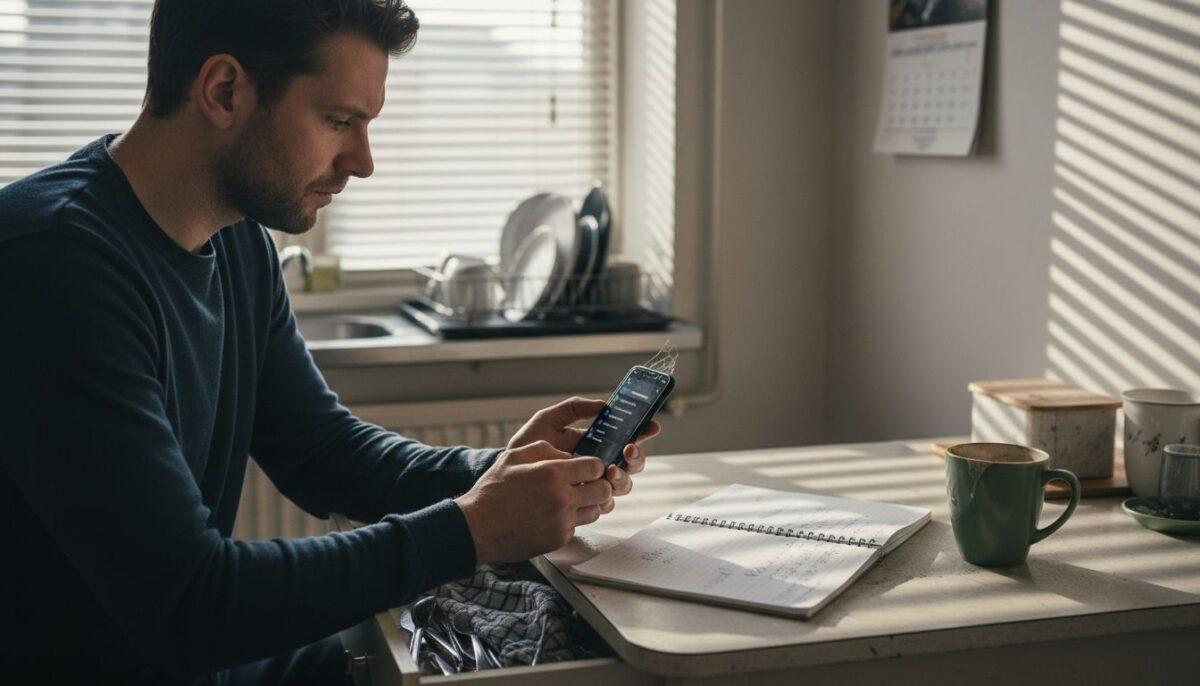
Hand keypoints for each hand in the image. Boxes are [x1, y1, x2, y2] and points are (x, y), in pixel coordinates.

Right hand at [454, 441, 611, 563]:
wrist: (477, 529)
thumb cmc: (494, 491)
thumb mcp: (514, 456)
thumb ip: (546, 450)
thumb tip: (569, 456)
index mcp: (552, 472)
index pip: (596, 466)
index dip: (594, 466)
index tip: (586, 469)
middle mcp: (561, 497)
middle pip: (603, 490)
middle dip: (598, 485)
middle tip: (586, 485)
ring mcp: (561, 521)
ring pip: (596, 510)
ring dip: (588, 504)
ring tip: (569, 501)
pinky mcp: (559, 539)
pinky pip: (578, 527)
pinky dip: (570, 521)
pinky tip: (551, 517)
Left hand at [507, 396, 660, 507]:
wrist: (507, 478)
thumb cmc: (526, 449)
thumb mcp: (547, 421)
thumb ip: (573, 408)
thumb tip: (603, 404)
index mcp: (595, 442)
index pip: (626, 436)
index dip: (643, 431)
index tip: (650, 426)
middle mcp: (599, 464)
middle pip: (632, 462)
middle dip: (636, 456)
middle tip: (627, 451)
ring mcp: (593, 485)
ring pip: (624, 483)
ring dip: (623, 476)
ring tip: (611, 471)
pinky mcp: (585, 503)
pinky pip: (606, 503)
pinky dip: (607, 497)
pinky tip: (599, 490)